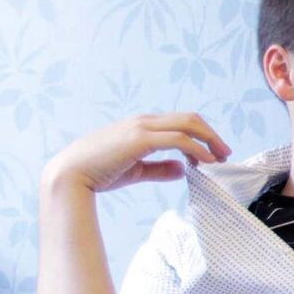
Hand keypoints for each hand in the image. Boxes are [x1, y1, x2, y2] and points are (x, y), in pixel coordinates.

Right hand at [41, 113, 230, 195]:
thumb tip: (183, 169)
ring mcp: (141, 128)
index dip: (201, 135)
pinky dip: (197, 149)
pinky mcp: (140, 139)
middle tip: (224, 152)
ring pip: (188, 124)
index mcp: (141, 126)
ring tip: (219, 157)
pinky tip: (204, 162)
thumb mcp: (135, 170)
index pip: (180, 122)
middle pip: (190, 118)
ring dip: (209, 139)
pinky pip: (179, 139)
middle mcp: (143, 121)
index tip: (212, 153)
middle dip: (211, 134)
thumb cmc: (98, 173)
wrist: (69, 176)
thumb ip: (159, 168)